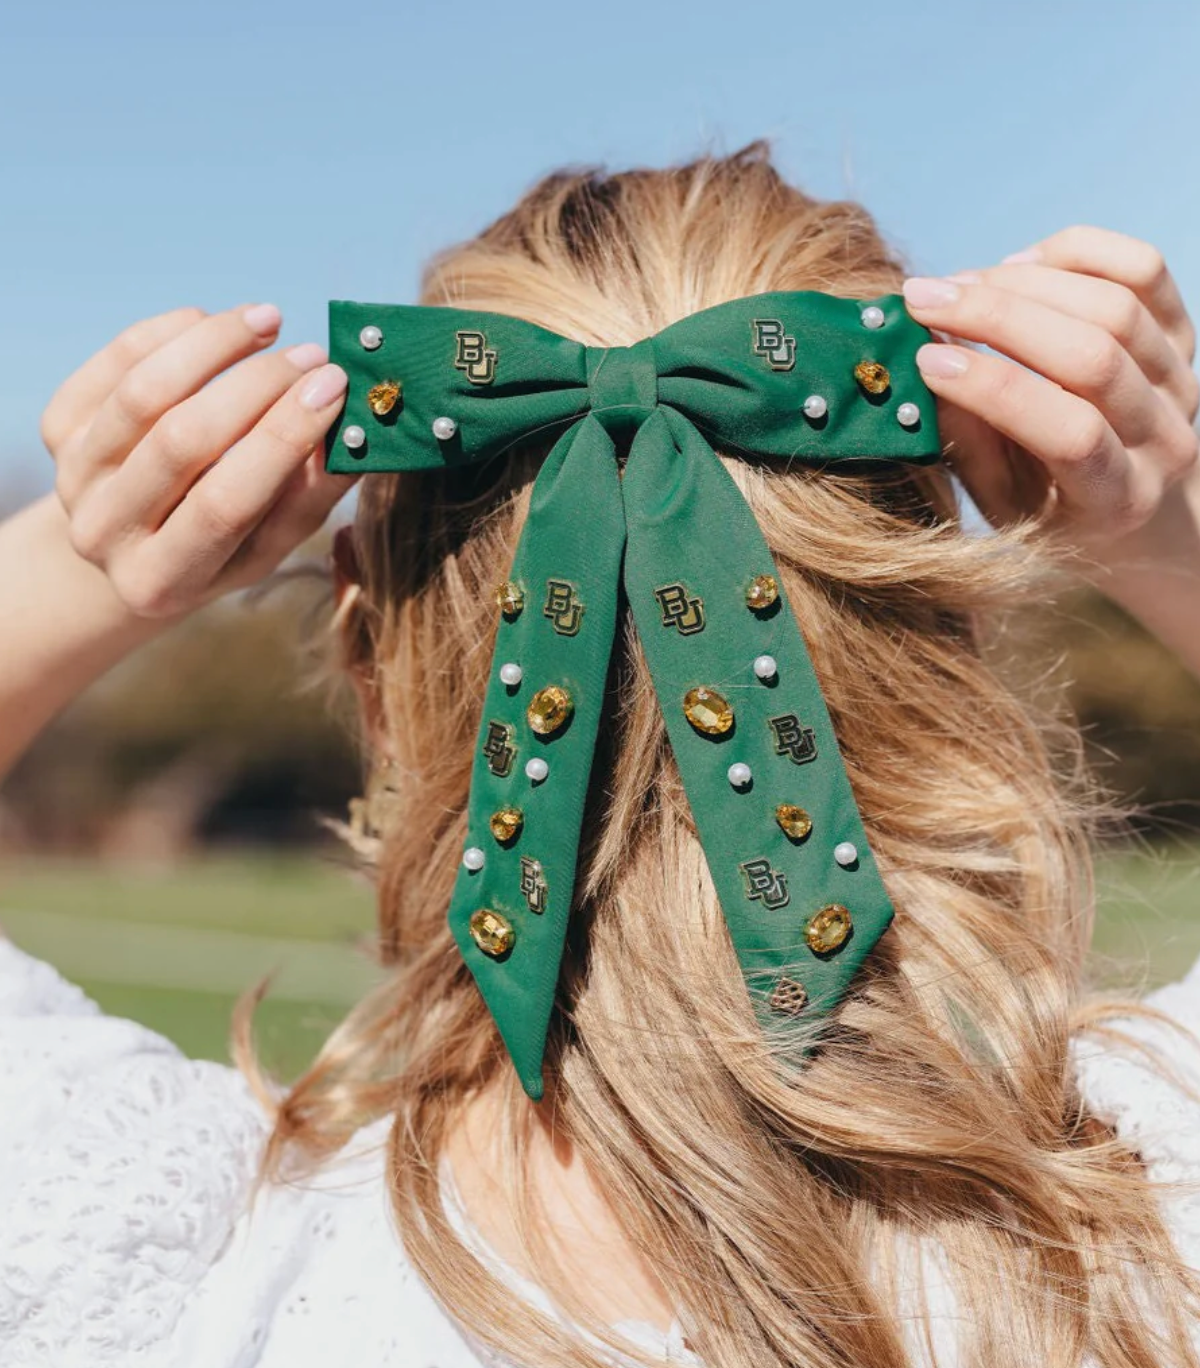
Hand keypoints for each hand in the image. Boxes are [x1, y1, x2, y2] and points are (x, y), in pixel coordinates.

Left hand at [42, 303, 354, 618]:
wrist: (129, 546)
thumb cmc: (218, 548)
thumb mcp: (265, 546)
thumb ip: (308, 497)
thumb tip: (360, 432)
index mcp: (163, 579)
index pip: (226, 503)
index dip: (283, 440)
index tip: (334, 387)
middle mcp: (105, 533)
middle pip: (183, 442)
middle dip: (256, 388)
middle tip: (313, 355)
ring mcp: (73, 479)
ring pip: (144, 393)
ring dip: (214, 344)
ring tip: (269, 321)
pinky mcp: (56, 430)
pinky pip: (112, 364)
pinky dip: (167, 332)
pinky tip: (213, 322)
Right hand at [901, 225, 1198, 573]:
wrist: (1141, 512)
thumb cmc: (1054, 516)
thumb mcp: (1004, 509)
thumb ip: (970, 447)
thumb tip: (929, 367)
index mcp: (1121, 498)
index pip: (1070, 432)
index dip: (994, 388)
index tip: (925, 359)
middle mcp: (1166, 437)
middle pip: (1093, 354)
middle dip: (997, 317)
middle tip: (923, 298)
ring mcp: (1182, 379)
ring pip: (1115, 304)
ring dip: (1024, 281)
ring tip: (961, 283)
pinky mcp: (1184, 334)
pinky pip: (1142, 268)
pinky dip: (1075, 252)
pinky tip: (1020, 264)